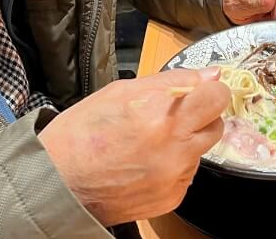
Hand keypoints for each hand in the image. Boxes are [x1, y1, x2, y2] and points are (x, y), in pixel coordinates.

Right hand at [38, 68, 227, 225]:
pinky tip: (145, 163)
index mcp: (163, 115)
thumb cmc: (82, 133)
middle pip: (217, 125)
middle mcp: (175, 148)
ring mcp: (174, 177)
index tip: (202, 92)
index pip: (217, 97)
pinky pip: (185, 175)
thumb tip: (209, 76)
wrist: (58, 183)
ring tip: (149, 143)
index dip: (210, 91)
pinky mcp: (171, 198)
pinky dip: (172, 167)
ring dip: (184, 143)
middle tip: (172, 117)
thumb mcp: (122, 91)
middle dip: (200, 117)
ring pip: (200, 151)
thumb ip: (172, 81)